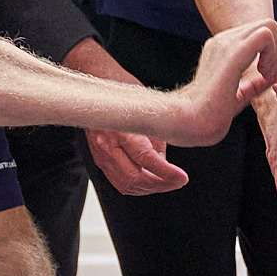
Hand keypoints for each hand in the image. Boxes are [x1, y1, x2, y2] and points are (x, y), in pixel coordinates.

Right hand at [64, 38, 184, 194]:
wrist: (94, 87)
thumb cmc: (123, 93)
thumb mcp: (148, 109)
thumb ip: (157, 139)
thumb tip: (164, 162)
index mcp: (121, 129)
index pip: (146, 159)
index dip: (167, 173)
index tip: (182, 177)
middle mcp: (107, 145)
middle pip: (135, 178)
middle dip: (161, 184)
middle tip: (178, 181)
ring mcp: (101, 155)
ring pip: (126, 185)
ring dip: (149, 188)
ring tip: (168, 182)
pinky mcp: (99, 159)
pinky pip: (119, 181)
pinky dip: (137, 186)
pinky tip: (150, 181)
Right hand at [166, 22, 276, 144]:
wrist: (188, 121)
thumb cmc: (204, 115)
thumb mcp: (236, 97)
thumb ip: (252, 86)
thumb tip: (268, 79)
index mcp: (222, 50)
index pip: (257, 33)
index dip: (271, 52)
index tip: (267, 75)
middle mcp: (223, 42)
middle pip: (266, 24)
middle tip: (269, 73)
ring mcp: (226, 44)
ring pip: (268, 26)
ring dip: (276, 51)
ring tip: (266, 73)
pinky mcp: (232, 53)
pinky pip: (265, 36)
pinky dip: (273, 54)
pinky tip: (264, 73)